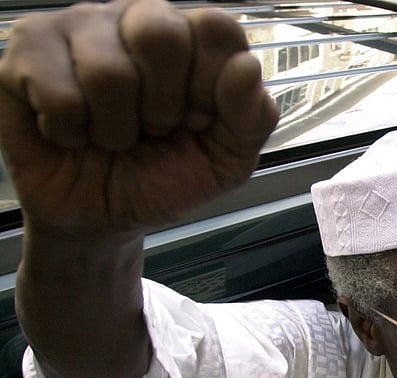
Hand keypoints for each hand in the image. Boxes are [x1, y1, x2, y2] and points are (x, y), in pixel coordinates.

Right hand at [0, 0, 278, 237]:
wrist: (103, 219)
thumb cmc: (162, 178)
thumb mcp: (225, 162)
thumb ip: (251, 118)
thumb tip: (246, 67)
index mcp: (193, 39)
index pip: (216, 27)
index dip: (210, 86)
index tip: (198, 121)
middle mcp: (137, 19)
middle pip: (161, 33)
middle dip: (162, 106)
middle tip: (154, 129)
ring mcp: (79, 27)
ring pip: (107, 70)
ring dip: (115, 128)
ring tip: (112, 136)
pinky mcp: (26, 51)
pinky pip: (56, 90)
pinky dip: (71, 131)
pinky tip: (71, 132)